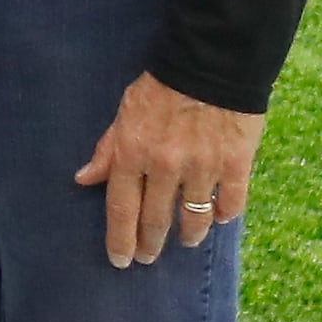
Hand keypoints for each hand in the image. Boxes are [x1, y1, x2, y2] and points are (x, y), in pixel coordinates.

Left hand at [75, 71, 264, 269]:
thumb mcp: (124, 113)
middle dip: (150, 244)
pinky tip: (219, 218)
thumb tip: (84, 179)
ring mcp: (203, 168)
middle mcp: (165, 167)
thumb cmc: (161, 87)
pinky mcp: (236, 163)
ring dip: (188, 235)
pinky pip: (231, 201)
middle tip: (148, 257)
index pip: (121, 210)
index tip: (120, 260)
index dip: (120, 240)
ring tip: (185, 242)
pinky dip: (225, 214)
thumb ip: (107, 150)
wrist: (211, 62)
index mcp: (133, 154)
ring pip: (195, 218)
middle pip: (155, 220)